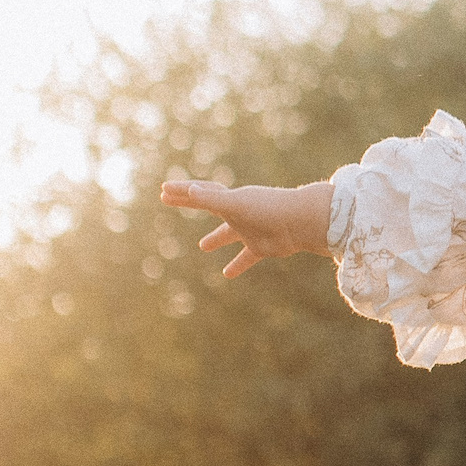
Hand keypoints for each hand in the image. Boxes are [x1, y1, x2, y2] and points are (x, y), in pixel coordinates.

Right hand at [159, 179, 334, 277]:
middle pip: (211, 207)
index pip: (200, 193)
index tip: (163, 191)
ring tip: (202, 246)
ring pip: (229, 234)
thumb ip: (213, 199)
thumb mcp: (237, 204)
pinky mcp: (262, 246)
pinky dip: (237, 265)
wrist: (303, 222)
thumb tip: (190, 190)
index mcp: (231, 199)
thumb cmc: (270, 209)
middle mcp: (240, 212)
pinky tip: (227, 275)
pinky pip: (247, 258)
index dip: (181, 192)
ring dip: (216, 238)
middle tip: (174, 202)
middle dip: (192, 203)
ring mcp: (251, 229)